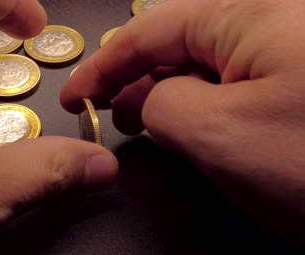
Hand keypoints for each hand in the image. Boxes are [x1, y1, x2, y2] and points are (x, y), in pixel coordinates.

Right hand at [61, 0, 304, 238]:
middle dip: (134, 78)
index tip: (77, 95)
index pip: (149, 31)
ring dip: (166, 92)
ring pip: (205, 65)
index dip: (103, 65)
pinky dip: (201, 104)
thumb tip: (152, 97)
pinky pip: (234, 84)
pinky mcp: (299, 83)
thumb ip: (162, 104)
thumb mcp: (217, 133)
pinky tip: (191, 125)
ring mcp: (288, 53)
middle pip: (177, 42)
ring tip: (143, 120)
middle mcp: (271, 24)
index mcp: (249, 17)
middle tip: (108, 112)